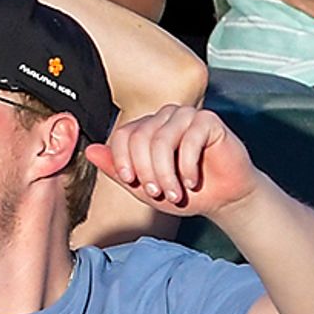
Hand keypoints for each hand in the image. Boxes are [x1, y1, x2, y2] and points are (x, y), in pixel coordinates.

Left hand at [86, 103, 258, 218]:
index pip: (122, 135)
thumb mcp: (144, 187)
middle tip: (157, 193)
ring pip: (162, 140)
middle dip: (147, 171)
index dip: (122, 160)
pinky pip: (190, 138)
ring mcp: (186, 116)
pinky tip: (192, 181)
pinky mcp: (208, 121)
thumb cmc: (185, 191)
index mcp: (146, 129)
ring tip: (174, 192)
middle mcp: (164, 118)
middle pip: (140, 138)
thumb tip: (90, 151)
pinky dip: (188, 166)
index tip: (132, 182)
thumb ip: (118, 170)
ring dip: (166, 173)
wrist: (223, 198)